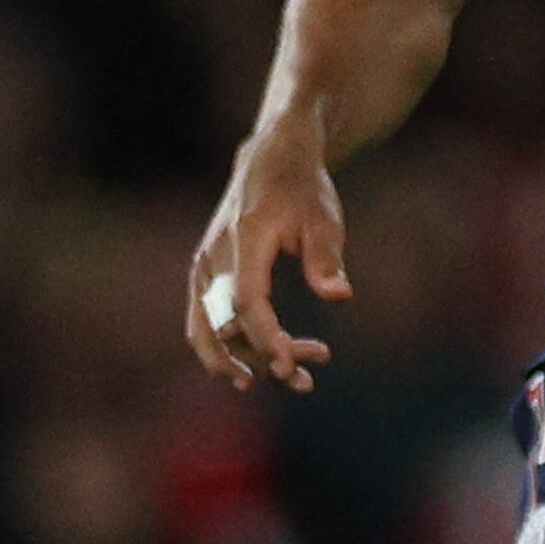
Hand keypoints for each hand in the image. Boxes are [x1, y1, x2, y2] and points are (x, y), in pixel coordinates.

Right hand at [186, 125, 350, 394]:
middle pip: (220, 324)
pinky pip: (208, 321)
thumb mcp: (325, 218)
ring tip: (298, 377)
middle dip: (256, 358)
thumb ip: (326, 258)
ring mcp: (205, 269)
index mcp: (244, 241)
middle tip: (302, 380)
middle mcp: (214, 259)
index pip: (247, 302)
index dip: (266, 339)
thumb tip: (339, 295)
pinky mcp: (208, 277)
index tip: (290, 367)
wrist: (271, 163)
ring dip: (243, 359)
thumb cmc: (303, 190)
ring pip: (208, 328)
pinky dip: (233, 346)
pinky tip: (272, 360)